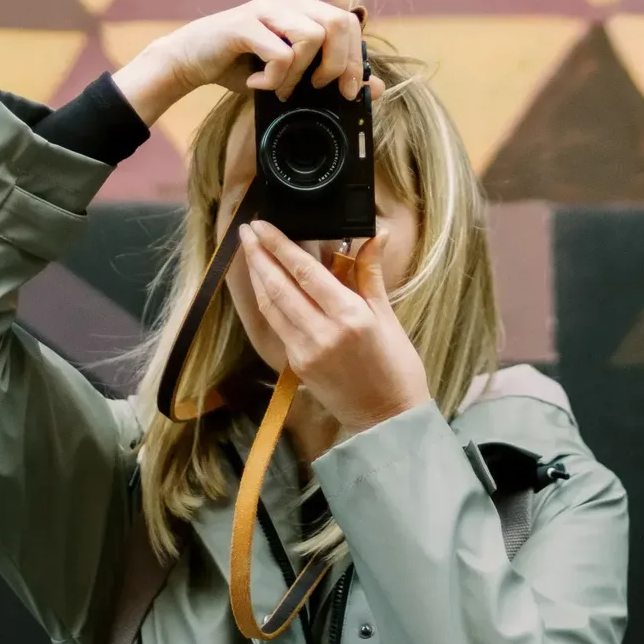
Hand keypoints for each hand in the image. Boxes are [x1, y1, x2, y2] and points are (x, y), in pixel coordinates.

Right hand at [110, 0, 371, 124]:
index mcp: (305, 9)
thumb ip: (329, 78)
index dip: (356, 59)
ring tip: (280, 87)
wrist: (190, 60)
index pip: (350, 23)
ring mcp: (267, 9)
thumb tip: (375, 88)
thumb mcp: (292, 76)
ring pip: (312, 37)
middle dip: (338, 64)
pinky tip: (256, 83)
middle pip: (339, 23)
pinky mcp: (245, 24)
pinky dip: (273, 79)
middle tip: (318, 89)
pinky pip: (279, 53)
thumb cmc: (243, 67)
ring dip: (300, 73)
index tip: (348, 91)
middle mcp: (290, 2)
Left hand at [240, 222, 430, 438]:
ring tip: (250, 251)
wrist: (389, 418)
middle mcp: (322, 333)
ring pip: (272, 306)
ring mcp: (305, 351)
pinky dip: (268, 302)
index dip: (280, 246)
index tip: (262, 225)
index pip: (305, 272)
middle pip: (279, 286)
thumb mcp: (387, 316)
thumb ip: (370, 274)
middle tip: (247, 230)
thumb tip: (375, 236)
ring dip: (257, 277)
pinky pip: (278, 326)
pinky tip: (264, 285)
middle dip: (259, 256)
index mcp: (349, 317)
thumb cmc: (397, 367)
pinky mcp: (297, 366)